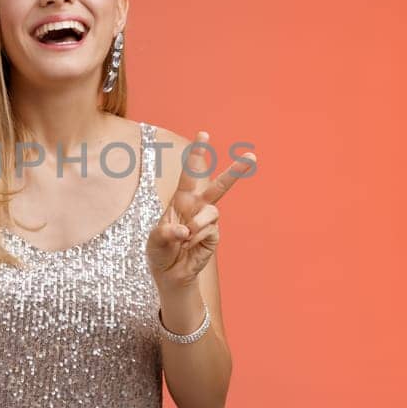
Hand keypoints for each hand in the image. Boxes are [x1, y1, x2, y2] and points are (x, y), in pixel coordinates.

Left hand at [146, 131, 256, 290]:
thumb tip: (186, 230)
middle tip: (252, 156)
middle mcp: (197, 207)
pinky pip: (210, 229)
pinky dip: (197, 237)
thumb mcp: (154, 240)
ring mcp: (207, 221)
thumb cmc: (160, 251)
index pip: (190, 174)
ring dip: (197, 223)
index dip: (197, 155)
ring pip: (213, 210)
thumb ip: (165, 232)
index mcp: (181, 200)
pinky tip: (189, 244)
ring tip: (186, 236)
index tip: (204, 133)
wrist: (169, 274)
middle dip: (235, 171)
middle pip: (219, 186)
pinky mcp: (214, 236)